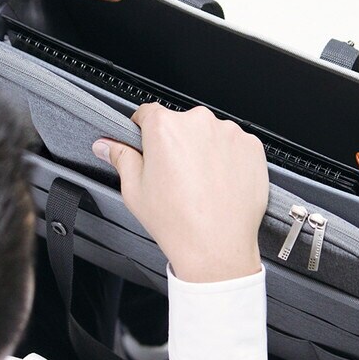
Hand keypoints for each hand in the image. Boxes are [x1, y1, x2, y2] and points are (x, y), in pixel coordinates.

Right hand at [92, 104, 268, 282]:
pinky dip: (228, 159)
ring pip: (209, 134)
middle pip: (181, 124)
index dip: (143, 129)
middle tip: (175, 175)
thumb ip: (120, 158)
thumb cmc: (178, 222)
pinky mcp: (251, 147)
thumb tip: (107, 145)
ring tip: (200, 183)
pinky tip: (219, 183)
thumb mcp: (135, 190)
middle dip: (176, 143)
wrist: (217, 246)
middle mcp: (199, 122)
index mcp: (165, 128)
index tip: (146, 143)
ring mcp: (229, 133)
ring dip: (203, 150)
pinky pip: (234, 145)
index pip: (147, 112)